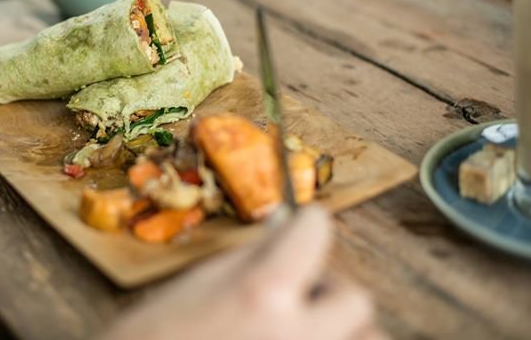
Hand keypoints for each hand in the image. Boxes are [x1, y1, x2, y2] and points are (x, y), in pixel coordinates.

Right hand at [102, 206, 384, 339]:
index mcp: (259, 294)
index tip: (301, 229)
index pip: (314, 231)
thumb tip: (283, 227)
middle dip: (329, 294)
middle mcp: (297, 337)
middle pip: (354, 299)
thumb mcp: (191, 290)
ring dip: (339, 333)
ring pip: (363, 339)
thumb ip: (246, 259)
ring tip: (296, 334)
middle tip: (297, 300)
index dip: (306, 225)